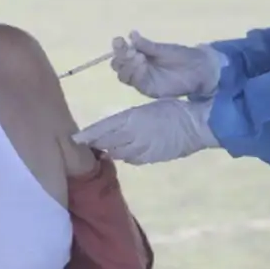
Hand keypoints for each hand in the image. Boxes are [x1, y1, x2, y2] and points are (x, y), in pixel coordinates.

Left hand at [72, 99, 218, 164]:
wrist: (195, 125)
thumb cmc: (171, 109)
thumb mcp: (144, 110)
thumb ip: (126, 120)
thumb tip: (111, 129)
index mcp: (131, 118)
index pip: (103, 129)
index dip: (88, 135)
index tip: (73, 139)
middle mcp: (133, 135)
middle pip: (107, 143)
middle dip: (95, 144)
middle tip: (85, 144)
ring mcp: (142, 150)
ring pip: (117, 153)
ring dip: (109, 151)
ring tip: (102, 148)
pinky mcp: (150, 159)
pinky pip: (131, 159)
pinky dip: (125, 155)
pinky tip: (124, 152)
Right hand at [111, 31, 223, 98]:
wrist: (199, 69)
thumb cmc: (182, 56)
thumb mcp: (163, 49)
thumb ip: (146, 45)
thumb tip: (131, 34)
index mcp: (138, 55)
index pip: (120, 53)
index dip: (118, 47)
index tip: (119, 40)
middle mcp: (136, 68)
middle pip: (118, 65)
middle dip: (120, 57)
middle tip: (130, 51)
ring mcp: (142, 79)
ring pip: (124, 76)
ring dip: (127, 66)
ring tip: (139, 57)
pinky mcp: (148, 89)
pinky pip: (136, 84)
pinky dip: (136, 75)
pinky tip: (142, 66)